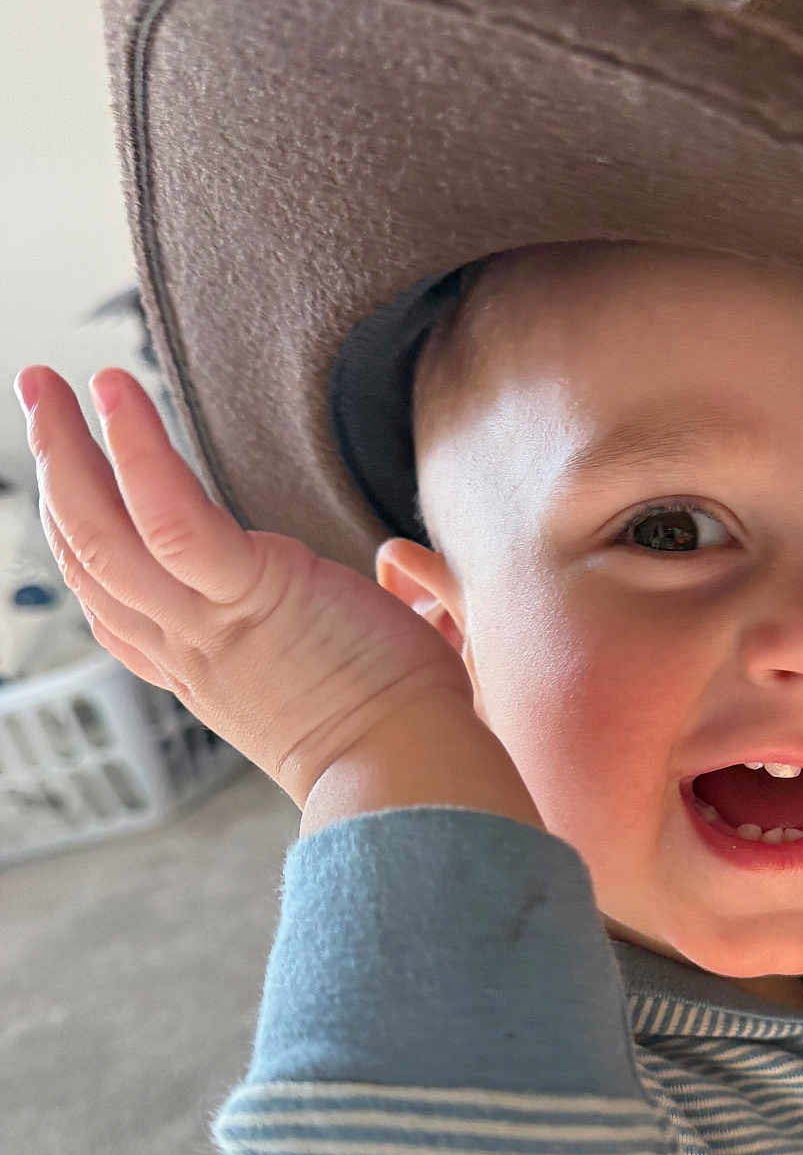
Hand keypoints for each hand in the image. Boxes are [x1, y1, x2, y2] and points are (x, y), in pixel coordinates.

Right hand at [17, 365, 477, 809]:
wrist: (413, 774)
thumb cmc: (406, 725)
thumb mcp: (353, 668)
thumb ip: (369, 609)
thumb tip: (403, 568)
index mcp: (205, 670)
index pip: (116, 608)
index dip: (81, 547)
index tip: (68, 492)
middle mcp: (188, 648)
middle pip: (87, 558)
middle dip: (54, 474)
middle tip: (38, 399)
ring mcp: (209, 625)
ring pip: (102, 533)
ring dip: (63, 447)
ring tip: (44, 380)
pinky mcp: (253, 596)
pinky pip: (174, 518)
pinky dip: (138, 450)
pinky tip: (115, 389)